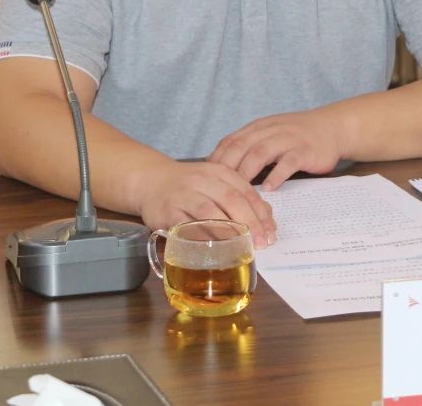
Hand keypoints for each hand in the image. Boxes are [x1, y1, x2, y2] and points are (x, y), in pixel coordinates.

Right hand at [134, 158, 276, 246]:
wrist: (151, 180)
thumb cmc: (191, 187)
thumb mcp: (216, 183)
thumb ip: (240, 197)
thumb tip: (267, 220)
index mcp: (220, 172)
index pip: (246, 191)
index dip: (261, 213)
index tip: (270, 233)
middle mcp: (202, 179)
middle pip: (231, 199)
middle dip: (250, 223)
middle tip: (261, 243)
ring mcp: (183, 194)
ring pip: (209, 212)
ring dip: (228, 231)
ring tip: (241, 247)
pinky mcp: (166, 211)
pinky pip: (185, 226)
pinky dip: (200, 238)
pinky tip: (212, 249)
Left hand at [208, 110, 345, 191]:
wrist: (332, 127)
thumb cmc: (297, 136)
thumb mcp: (271, 135)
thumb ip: (250, 147)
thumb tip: (223, 170)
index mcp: (259, 127)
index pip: (231, 140)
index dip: (216, 158)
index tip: (204, 177)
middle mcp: (270, 131)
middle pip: (242, 146)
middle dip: (226, 167)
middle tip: (216, 189)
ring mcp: (288, 140)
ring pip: (261, 153)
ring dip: (247, 172)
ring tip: (238, 191)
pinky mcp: (304, 151)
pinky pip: (288, 162)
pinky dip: (277, 174)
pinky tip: (270, 188)